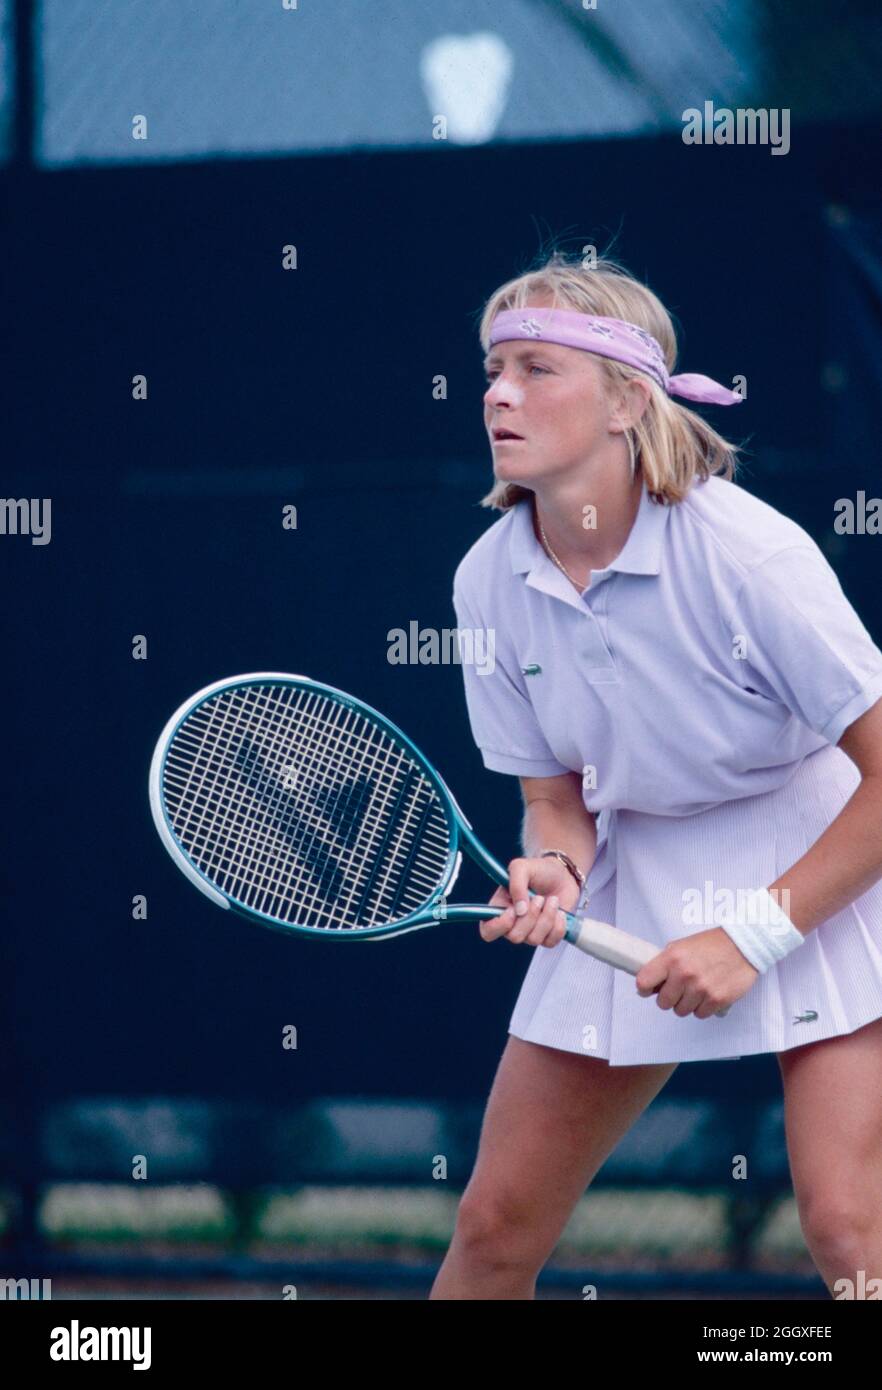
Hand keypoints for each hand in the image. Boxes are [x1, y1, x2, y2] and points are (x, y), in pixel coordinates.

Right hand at [478, 856, 581, 948]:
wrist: (562, 874)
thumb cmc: (539, 870)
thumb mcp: (522, 867)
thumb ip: (516, 885)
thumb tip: (520, 910)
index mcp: (500, 908)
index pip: (488, 930)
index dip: (499, 926)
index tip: (513, 910)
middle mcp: (513, 924)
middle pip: (514, 937)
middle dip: (530, 917)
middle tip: (539, 898)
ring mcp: (530, 932)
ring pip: (534, 940)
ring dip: (547, 917)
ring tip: (552, 900)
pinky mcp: (547, 936)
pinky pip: (551, 942)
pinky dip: (558, 925)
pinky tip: (559, 911)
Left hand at [635, 927, 758, 1019]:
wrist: (743, 945)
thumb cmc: (712, 944)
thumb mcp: (682, 946)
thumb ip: (665, 963)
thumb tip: (652, 983)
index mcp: (672, 958)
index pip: (644, 982)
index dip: (645, 988)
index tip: (649, 989)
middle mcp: (684, 974)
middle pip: (663, 1003)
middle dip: (669, 998)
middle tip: (678, 990)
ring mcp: (701, 989)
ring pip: (681, 1011)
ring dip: (686, 1003)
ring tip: (696, 990)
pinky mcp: (716, 1000)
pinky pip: (699, 1014)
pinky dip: (702, 1007)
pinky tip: (708, 994)